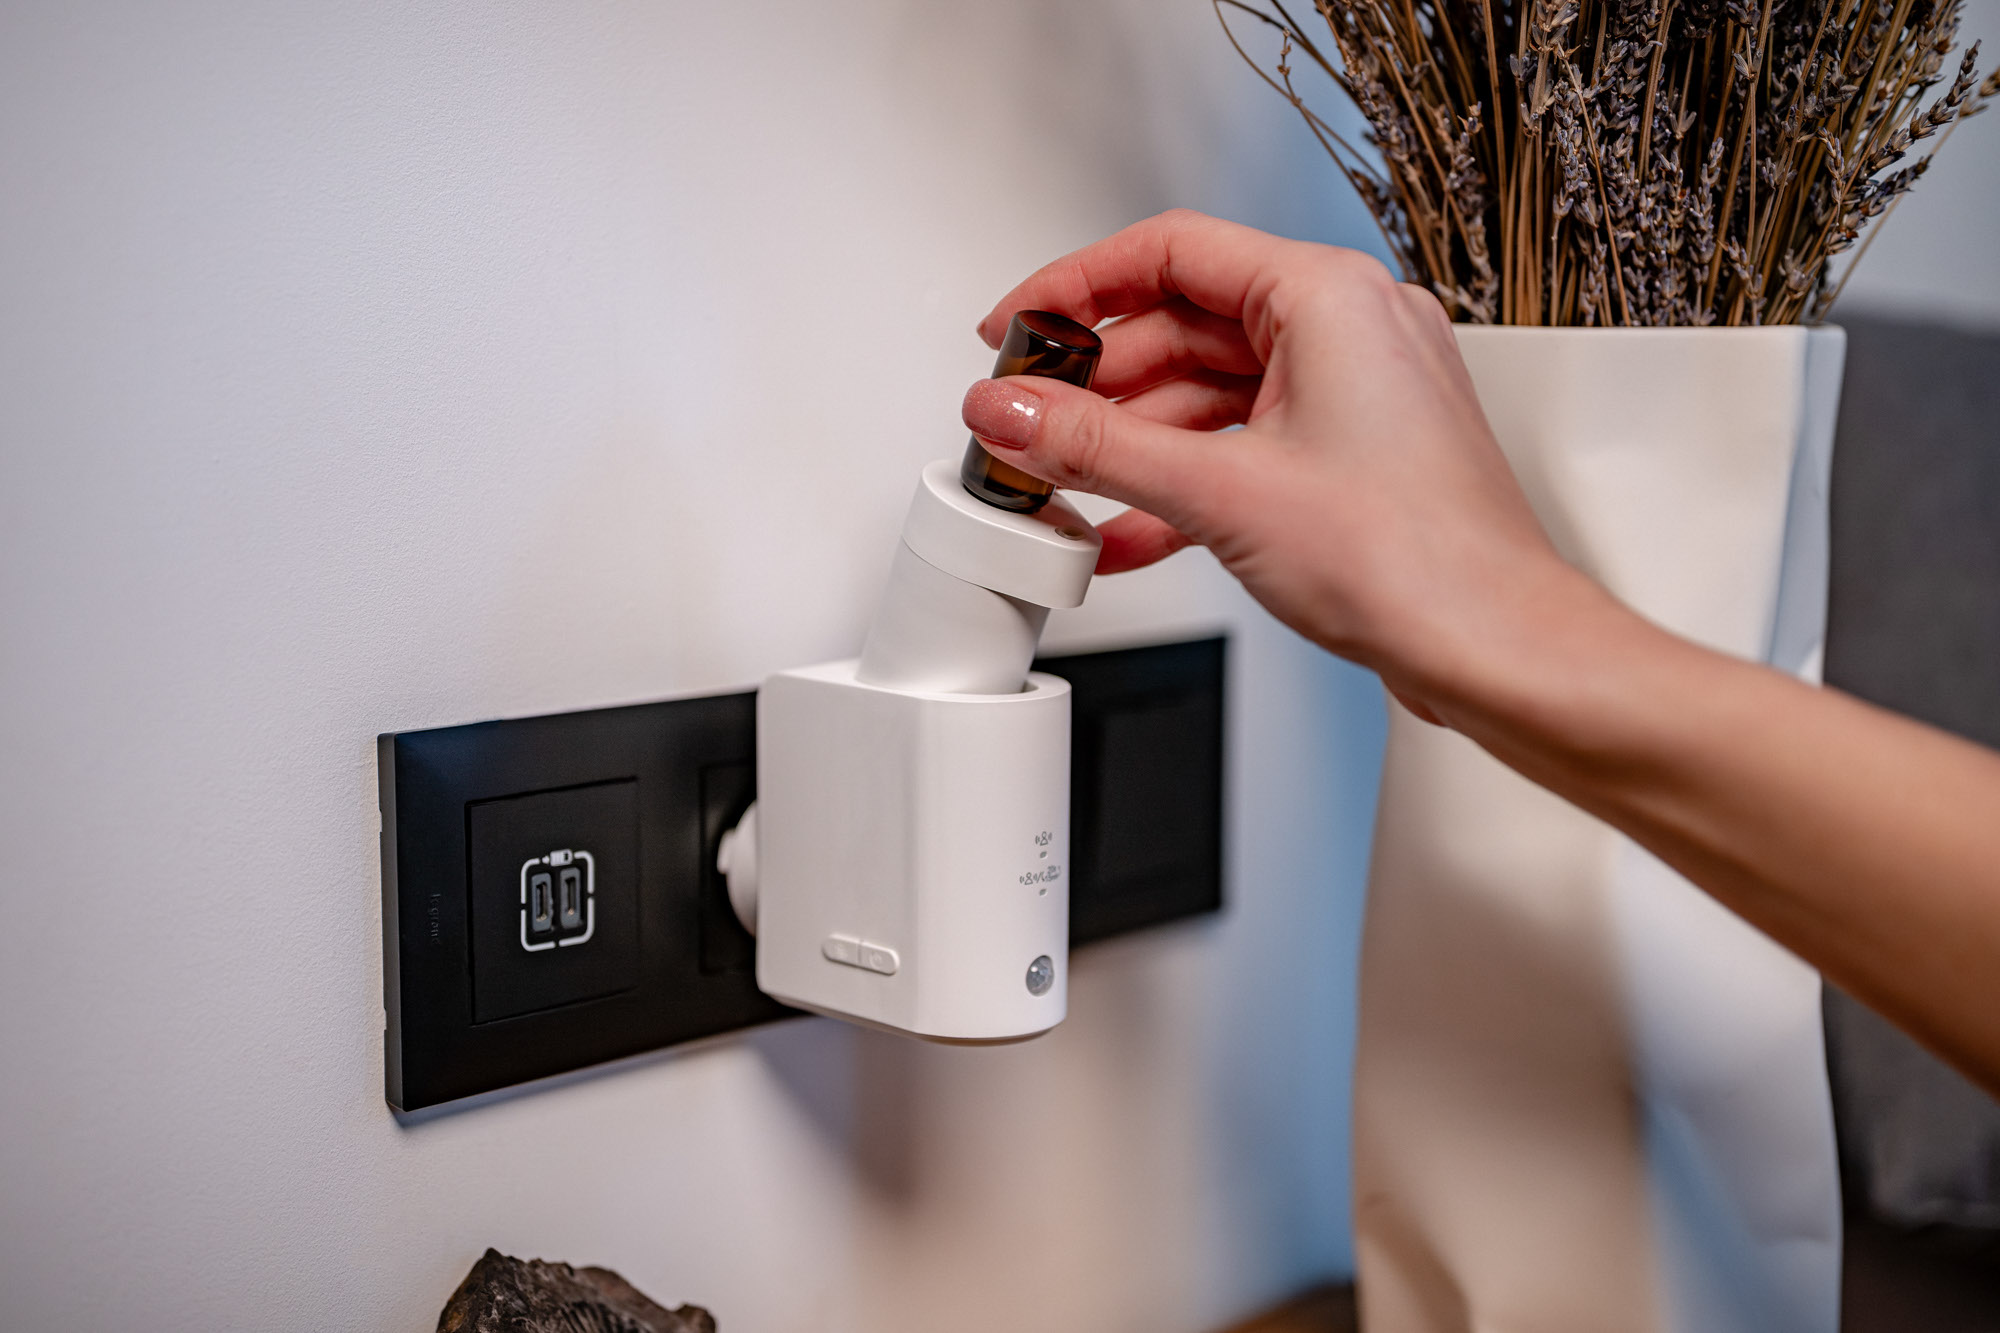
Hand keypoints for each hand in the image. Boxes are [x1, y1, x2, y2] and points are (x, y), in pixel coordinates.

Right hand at [962, 210, 1589, 720]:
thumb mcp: (1221, 493)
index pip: (1170, 252)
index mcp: (1328, 296)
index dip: (1074, 287)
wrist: (1494, 647)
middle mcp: (1347, 329)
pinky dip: (1180, 482)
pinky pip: (1240, 446)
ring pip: (1207, 395)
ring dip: (1132, 446)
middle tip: (1028, 424)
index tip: (1015, 329)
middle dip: (1097, 386)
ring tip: (1062, 487)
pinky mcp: (1348, 454)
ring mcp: (1351, 393)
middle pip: (1182, 326)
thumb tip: (1013, 410)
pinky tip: (1123, 531)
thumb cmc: (1414, 560)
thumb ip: (1098, 446)